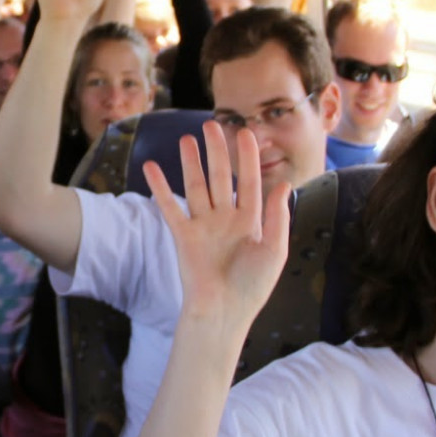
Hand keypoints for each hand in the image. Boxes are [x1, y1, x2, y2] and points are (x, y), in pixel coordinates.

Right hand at [140, 120, 290, 336]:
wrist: (224, 311)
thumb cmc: (253, 286)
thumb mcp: (275, 249)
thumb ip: (278, 217)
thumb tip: (284, 185)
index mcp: (250, 221)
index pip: (248, 181)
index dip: (248, 158)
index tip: (247, 133)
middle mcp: (225, 219)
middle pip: (220, 177)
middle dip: (217, 152)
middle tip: (213, 125)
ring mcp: (203, 225)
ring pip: (195, 185)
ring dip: (191, 162)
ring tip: (187, 138)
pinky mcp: (183, 235)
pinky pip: (170, 206)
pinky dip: (160, 187)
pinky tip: (152, 167)